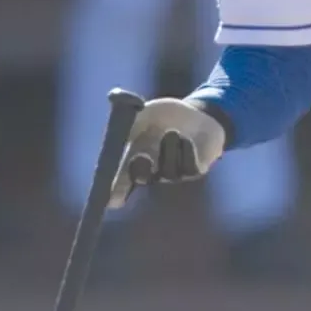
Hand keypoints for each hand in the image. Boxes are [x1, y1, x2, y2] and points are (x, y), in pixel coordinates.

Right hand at [107, 98, 226, 209]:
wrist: (200, 113)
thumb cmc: (168, 115)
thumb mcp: (147, 113)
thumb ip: (131, 120)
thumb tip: (117, 123)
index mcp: (133, 156)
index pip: (120, 178)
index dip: (115, 188)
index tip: (111, 196)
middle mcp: (152, 170)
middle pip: (139, 179)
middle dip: (138, 171)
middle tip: (140, 156)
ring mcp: (173, 173)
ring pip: (167, 171)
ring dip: (168, 149)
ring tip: (172, 132)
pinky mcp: (194, 171)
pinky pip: (187, 168)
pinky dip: (185, 151)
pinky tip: (186, 139)